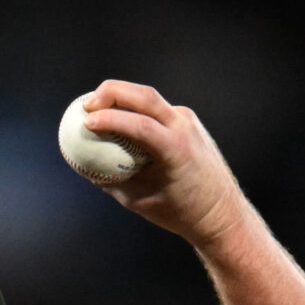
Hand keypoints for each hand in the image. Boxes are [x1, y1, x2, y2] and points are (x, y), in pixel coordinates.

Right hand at [80, 79, 254, 248]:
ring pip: (150, 97)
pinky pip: (156, 108)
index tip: (86, 122)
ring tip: (96, 106)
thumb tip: (83, 164)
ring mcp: (188, 121)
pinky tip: (117, 117)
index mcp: (176, 149)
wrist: (220, 212)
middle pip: (144, 96)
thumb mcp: (139, 200)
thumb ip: (112, 179)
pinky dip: (134, 108)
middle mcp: (184, 127)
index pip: (140, 124)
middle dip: (111, 92)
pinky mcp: (187, 121)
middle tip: (86, 104)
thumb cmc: (180, 212)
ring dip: (121, 96)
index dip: (110, 119)